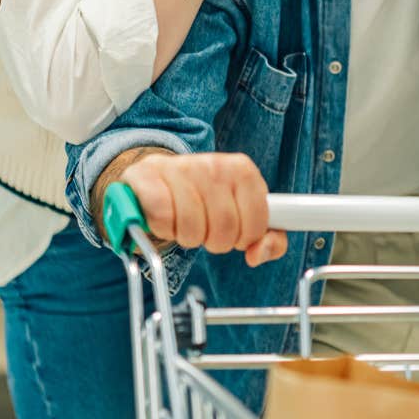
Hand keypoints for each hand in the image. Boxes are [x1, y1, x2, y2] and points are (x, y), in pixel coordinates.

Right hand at [120, 151, 288, 266]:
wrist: (159, 176)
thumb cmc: (204, 199)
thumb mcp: (243, 214)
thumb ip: (268, 239)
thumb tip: (257, 254)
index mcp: (243, 171)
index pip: (257, 223)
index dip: (244, 238)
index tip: (235, 233)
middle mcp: (215, 165)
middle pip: (224, 230)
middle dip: (215, 241)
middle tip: (206, 230)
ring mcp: (182, 168)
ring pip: (192, 229)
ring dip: (187, 237)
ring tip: (185, 223)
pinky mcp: (150, 176)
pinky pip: (163, 219)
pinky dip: (163, 229)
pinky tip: (166, 218)